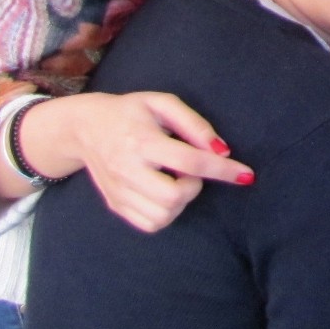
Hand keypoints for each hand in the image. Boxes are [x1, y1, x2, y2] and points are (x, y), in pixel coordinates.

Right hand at [15, 92, 253, 234]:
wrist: (83, 128)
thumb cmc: (131, 111)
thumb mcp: (163, 104)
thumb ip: (194, 124)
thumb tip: (222, 150)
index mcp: (142, 141)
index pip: (189, 161)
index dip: (222, 170)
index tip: (246, 175)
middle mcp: (127, 170)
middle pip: (173, 196)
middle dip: (194, 186)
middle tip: (190, 170)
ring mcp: (118, 191)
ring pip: (162, 216)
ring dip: (181, 202)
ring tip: (175, 179)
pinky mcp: (115, 205)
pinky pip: (149, 224)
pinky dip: (166, 214)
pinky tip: (164, 193)